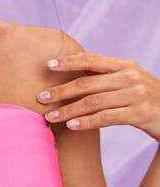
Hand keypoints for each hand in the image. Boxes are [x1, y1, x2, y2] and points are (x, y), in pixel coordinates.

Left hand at [36, 52, 159, 140]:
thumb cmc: (146, 98)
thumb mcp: (129, 80)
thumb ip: (106, 76)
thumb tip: (73, 72)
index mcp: (124, 65)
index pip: (91, 60)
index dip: (68, 61)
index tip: (48, 65)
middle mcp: (130, 76)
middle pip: (87, 83)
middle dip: (60, 90)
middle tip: (40, 97)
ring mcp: (136, 95)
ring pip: (93, 102)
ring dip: (68, 110)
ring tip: (49, 116)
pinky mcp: (140, 114)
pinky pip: (106, 118)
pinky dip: (86, 122)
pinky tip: (71, 126)